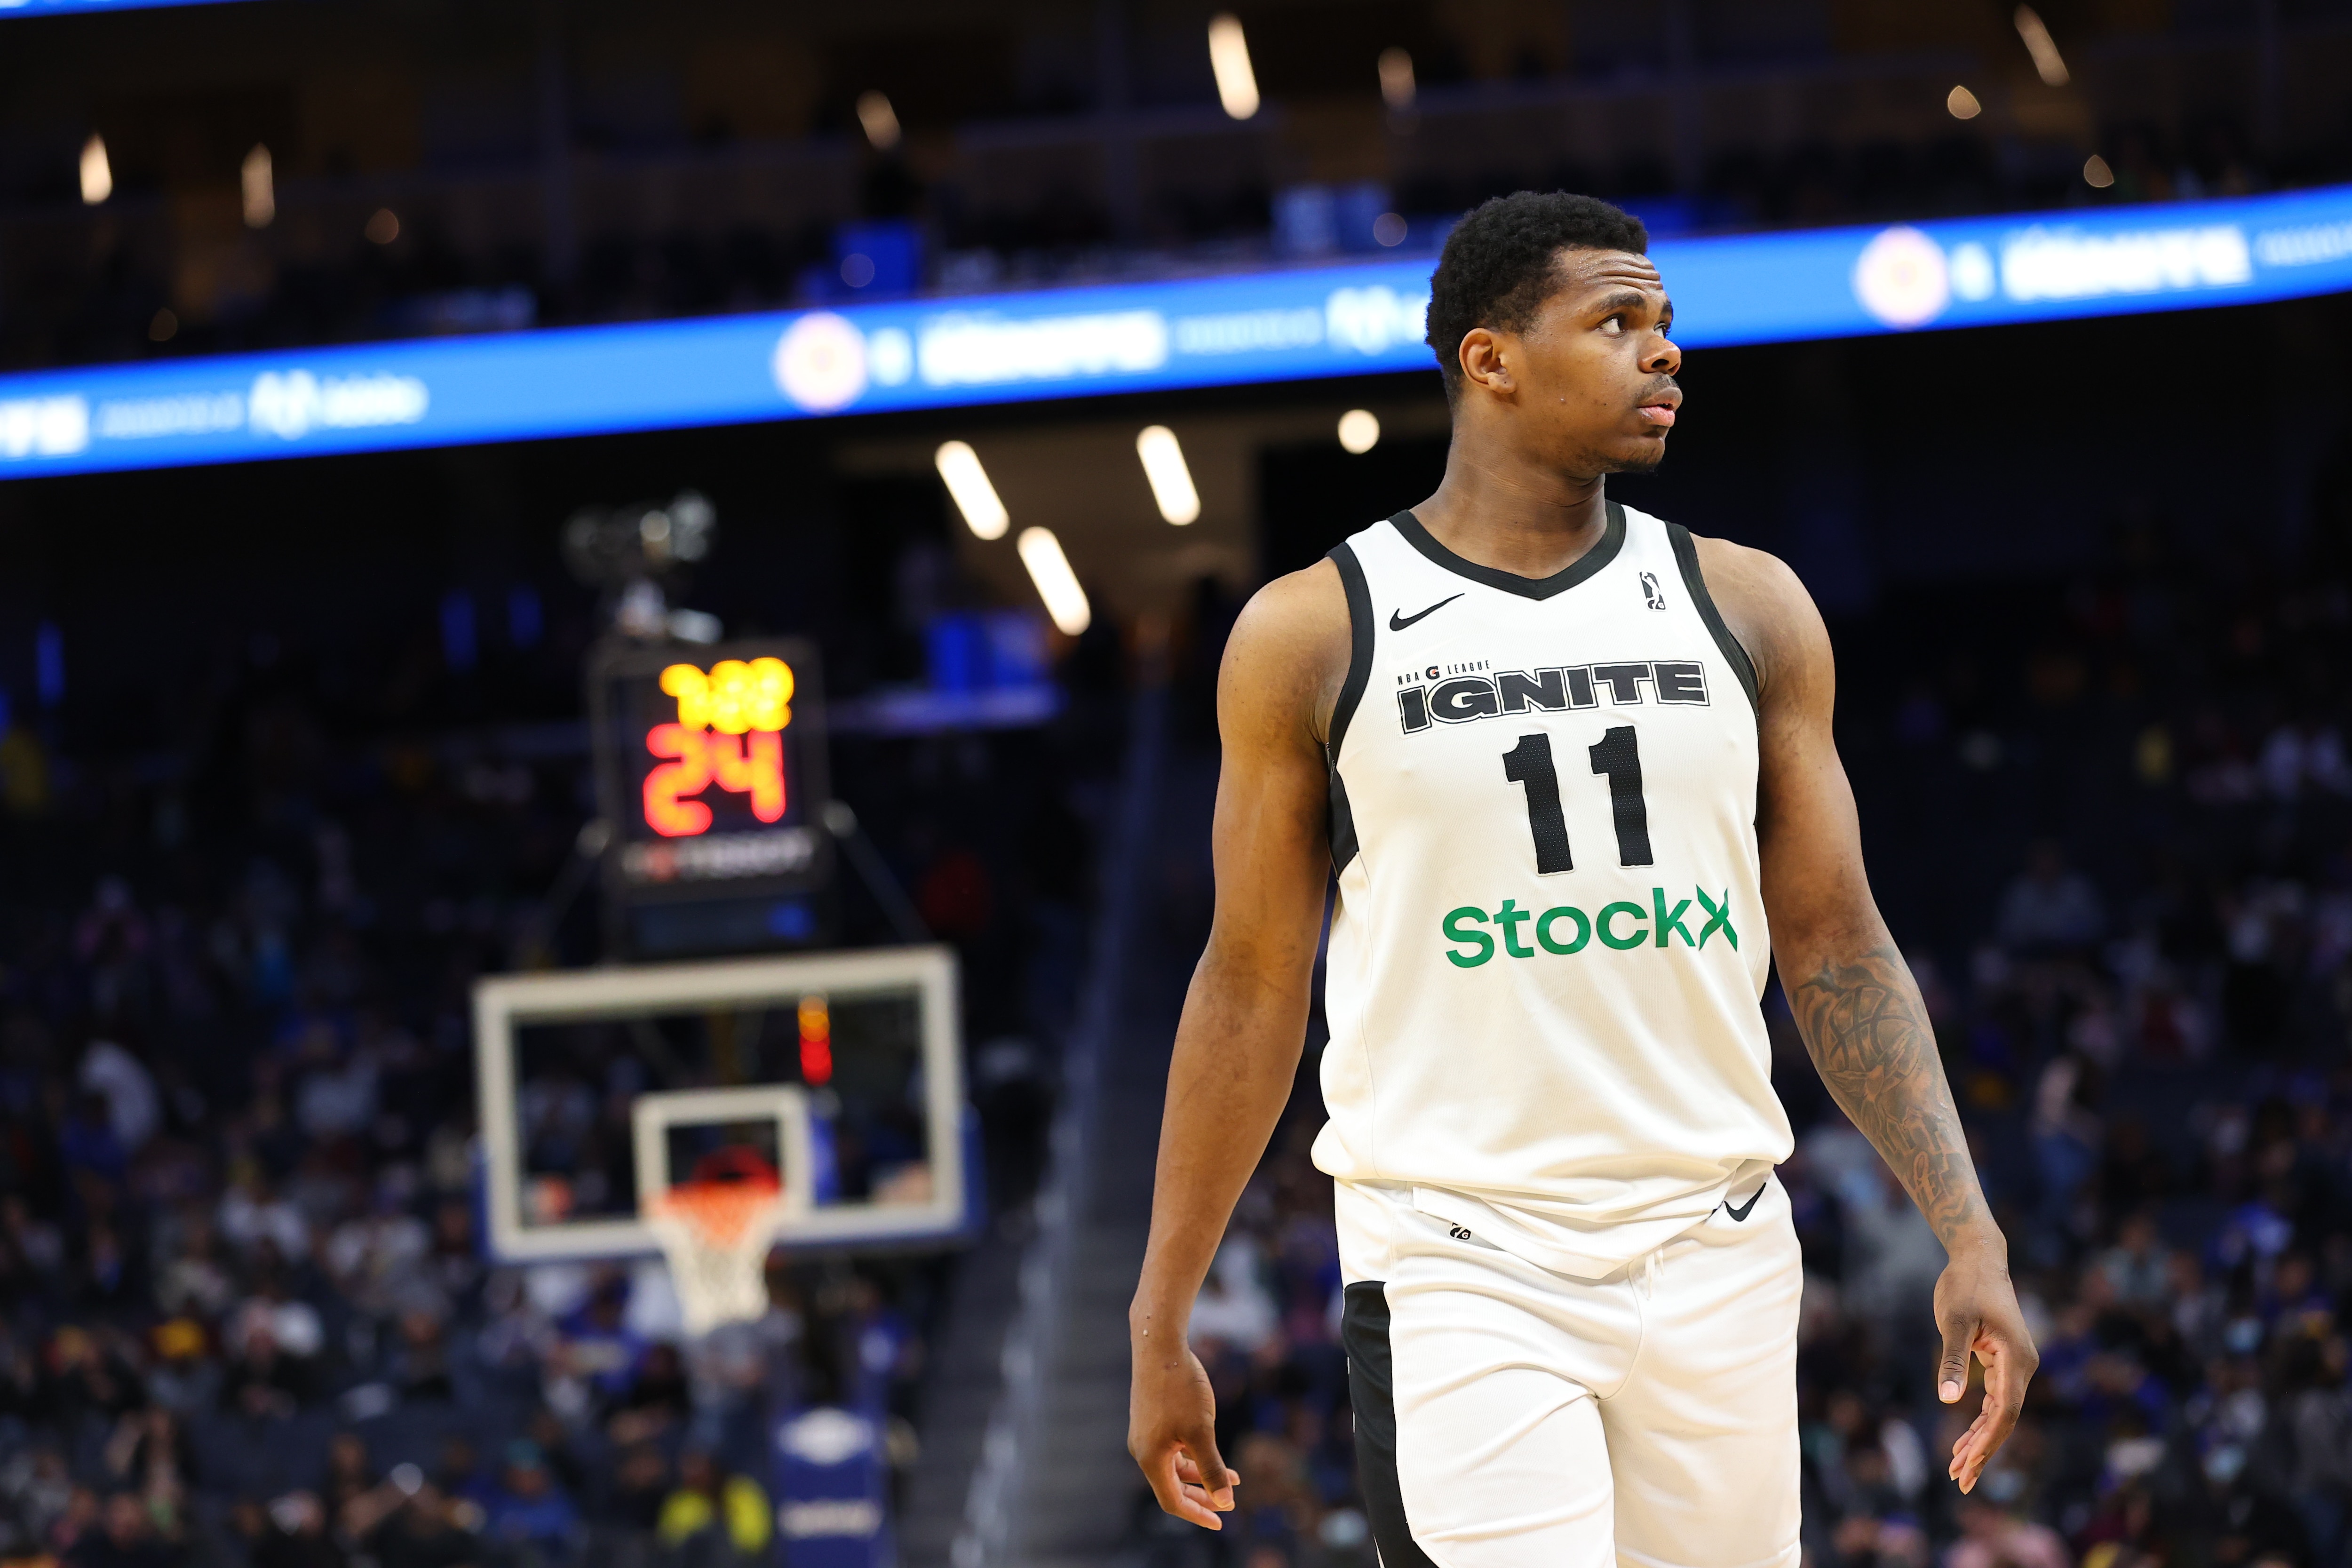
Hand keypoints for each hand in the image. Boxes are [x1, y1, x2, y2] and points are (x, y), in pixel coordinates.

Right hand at [1128, 1334, 1238, 1529]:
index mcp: (1151, 1458)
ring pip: (1175, 1466)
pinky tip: (1211, 1449)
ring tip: (1233, 1475)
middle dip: (1203, 1496)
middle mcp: (1143, 1450)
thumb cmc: (1180, 1388)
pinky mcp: (1150, 1419)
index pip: (1173, 1501)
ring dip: (1202, 1474)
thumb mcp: (1201, 1431)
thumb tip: (1225, 1501)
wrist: (1159, 1345)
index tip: (1221, 1521)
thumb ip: (1212, 1468)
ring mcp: (1145, 1434)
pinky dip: (1193, 1455)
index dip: (1197, 1514)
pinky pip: (1172, 1448)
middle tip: (1229, 1502)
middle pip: (1173, 1486)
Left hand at [1933, 1240, 2037, 1492]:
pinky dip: (1979, 1421)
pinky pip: (1995, 1401)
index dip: (1987, 1442)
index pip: (2006, 1412)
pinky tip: (1963, 1440)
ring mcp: (2015, 1366)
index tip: (1968, 1466)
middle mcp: (2023, 1366)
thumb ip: (1952, 1359)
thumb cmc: (1964, 1286)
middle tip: (1959, 1480)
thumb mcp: (1952, 1320)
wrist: (1979, 1259)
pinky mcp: (2003, 1362)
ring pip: (2000, 1414)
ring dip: (1979, 1440)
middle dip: (1982, 1451)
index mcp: (2016, 1359)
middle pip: (2004, 1420)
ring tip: (1956, 1468)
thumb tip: (1949, 1399)